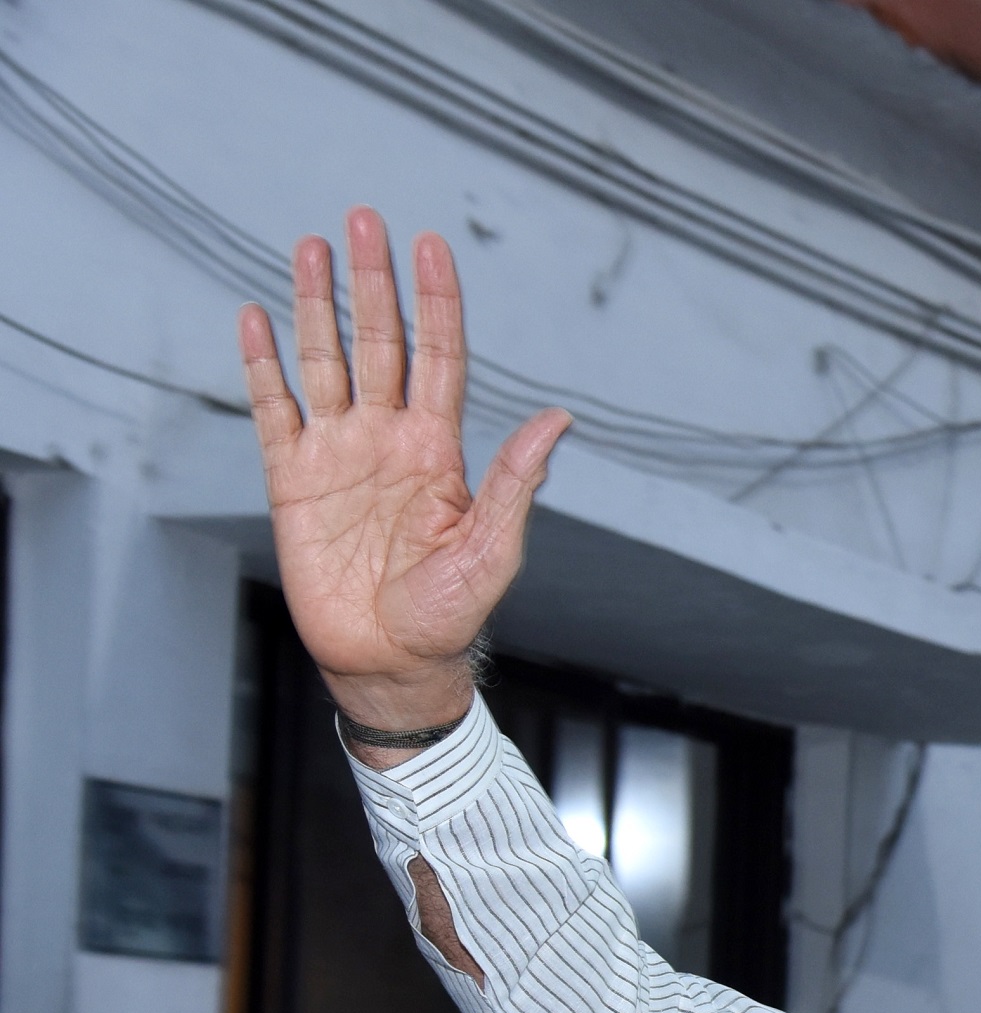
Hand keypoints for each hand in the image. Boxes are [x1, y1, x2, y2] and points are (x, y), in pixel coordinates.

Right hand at [238, 209, 566, 739]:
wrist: (389, 659)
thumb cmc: (449, 613)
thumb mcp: (492, 548)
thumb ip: (516, 482)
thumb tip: (559, 421)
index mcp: (441, 450)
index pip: (439, 357)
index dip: (436, 301)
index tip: (430, 245)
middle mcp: (390, 439)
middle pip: (380, 342)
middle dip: (373, 281)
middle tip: (363, 219)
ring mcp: (339, 454)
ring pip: (326, 360)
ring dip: (316, 304)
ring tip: (310, 245)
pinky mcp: (291, 478)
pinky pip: (274, 408)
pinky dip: (262, 363)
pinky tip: (255, 316)